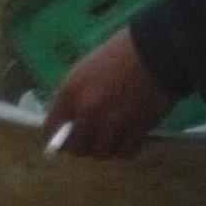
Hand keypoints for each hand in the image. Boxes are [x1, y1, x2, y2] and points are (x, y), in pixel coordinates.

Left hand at [43, 28, 174, 158]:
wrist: (153, 53)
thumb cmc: (117, 53)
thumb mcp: (84, 70)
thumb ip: (75, 94)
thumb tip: (70, 116)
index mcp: (70, 93)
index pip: (52, 127)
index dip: (53, 137)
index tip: (55, 141)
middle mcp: (87, 112)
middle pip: (76, 147)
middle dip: (78, 147)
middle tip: (84, 143)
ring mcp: (111, 124)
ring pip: (101, 153)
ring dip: (102, 149)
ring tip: (106, 142)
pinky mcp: (136, 131)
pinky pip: (125, 152)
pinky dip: (124, 150)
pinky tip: (125, 142)